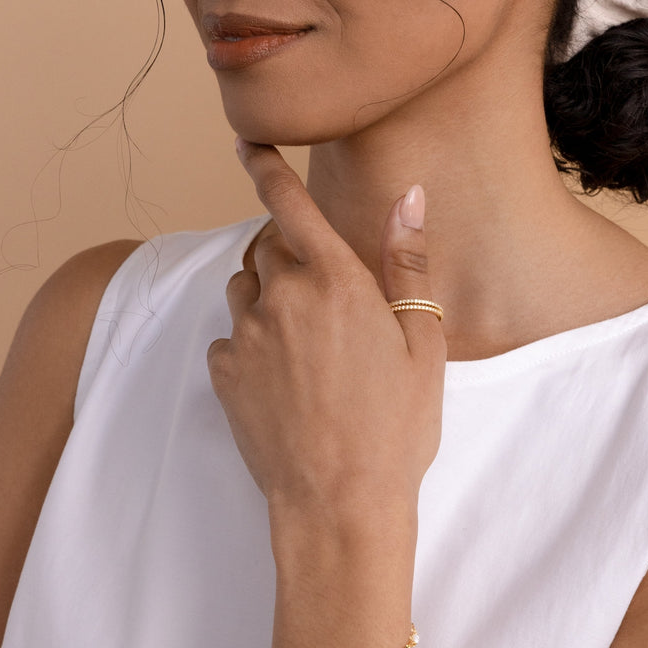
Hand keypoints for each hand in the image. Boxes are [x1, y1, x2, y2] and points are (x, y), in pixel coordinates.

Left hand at [207, 141, 445, 523]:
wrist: (340, 504)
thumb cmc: (396, 426)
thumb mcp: (423, 342)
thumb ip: (407, 262)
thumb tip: (410, 197)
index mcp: (335, 282)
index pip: (291, 206)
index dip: (266, 169)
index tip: (247, 144)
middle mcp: (282, 298)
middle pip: (270, 248)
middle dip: (292, 255)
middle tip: (328, 297)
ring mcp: (247, 337)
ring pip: (245, 288)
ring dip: (268, 295)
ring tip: (306, 340)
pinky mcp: (224, 375)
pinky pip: (231, 338)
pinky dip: (251, 342)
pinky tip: (283, 378)